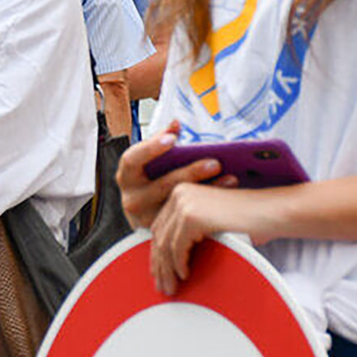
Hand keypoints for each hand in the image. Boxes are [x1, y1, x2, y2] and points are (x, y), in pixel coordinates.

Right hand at [118, 122, 234, 228]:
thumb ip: (161, 143)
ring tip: (230, 178)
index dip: (151, 148)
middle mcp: (132, 198)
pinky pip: (187, 219)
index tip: (172, 139)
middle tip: (214, 163)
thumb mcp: (150, 164)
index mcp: (127, 176)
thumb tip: (175, 124)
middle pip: (162, 184)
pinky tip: (224, 197)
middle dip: (190, 173)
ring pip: (177, 204)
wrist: (146, 217)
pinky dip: (208, 206)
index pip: (131, 159)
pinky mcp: (164, 233)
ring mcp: (146, 218)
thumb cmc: (152, 183)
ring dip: (206, 190)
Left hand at [150, 182, 269, 295]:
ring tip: (171, 287)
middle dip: (159, 264)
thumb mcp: (211, 222)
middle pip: (159, 236)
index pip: (159, 227)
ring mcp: (184, 204)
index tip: (158, 272)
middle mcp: (179, 193)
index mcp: (181, 192)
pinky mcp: (192, 216)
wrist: (273, 212)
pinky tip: (185, 275)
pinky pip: (177, 247)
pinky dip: (179, 264)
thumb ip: (189, 231)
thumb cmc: (249, 220)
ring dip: (167, 269)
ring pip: (166, 244)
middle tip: (162, 285)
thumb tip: (168, 256)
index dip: (156, 252)